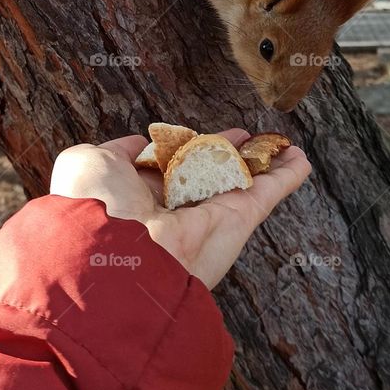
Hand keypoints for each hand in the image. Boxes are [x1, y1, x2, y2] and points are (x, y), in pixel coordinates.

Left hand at [49, 129, 310, 288]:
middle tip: (245, 136)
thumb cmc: (96, 206)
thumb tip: (135, 144)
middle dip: (227, 154)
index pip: (166, 168)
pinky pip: (265, 194)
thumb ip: (115, 151)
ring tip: (282, 144)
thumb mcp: (90, 163)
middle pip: (208, 174)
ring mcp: (208, 216)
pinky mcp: (236, 221)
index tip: (193, 136)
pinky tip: (299, 159)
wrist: (116, 253)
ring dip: (264, 162)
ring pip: (241, 183)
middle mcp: (175, 208)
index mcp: (138, 195)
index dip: (181, 148)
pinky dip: (286, 177)